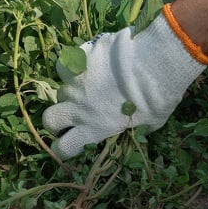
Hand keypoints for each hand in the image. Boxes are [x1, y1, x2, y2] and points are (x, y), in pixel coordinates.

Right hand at [43, 4, 207, 159]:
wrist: (155, 63)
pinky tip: (88, 62)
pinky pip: (67, 63)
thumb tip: (137, 129)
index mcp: (94, 129)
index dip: (63, 147)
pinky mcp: (78, 60)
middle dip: (55, 119)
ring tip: (86, 84)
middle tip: (69, 114)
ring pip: (58, 89)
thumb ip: (136, 129)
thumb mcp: (151, 123)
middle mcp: (79, 108)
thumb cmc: (159, 98)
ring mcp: (76, 83)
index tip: (69, 142)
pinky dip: (74, 64)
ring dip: (70, 90)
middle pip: (48, 119)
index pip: (63, 148)